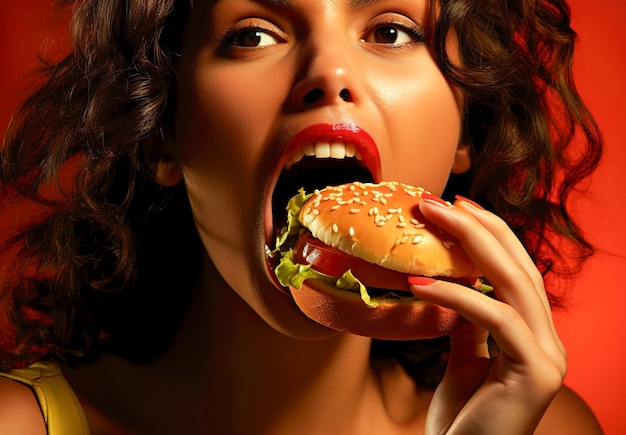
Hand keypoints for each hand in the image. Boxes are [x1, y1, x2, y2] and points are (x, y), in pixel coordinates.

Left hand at [408, 194, 566, 434]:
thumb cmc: (463, 420)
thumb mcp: (465, 360)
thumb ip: (467, 324)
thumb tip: (453, 286)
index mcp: (534, 336)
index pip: (517, 270)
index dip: (491, 234)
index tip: (457, 206)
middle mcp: (549, 342)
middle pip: (519, 267)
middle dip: (480, 228)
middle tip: (441, 200)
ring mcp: (548, 357)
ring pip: (515, 284)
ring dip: (470, 245)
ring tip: (432, 220)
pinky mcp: (536, 374)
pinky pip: (495, 319)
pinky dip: (456, 295)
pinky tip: (419, 283)